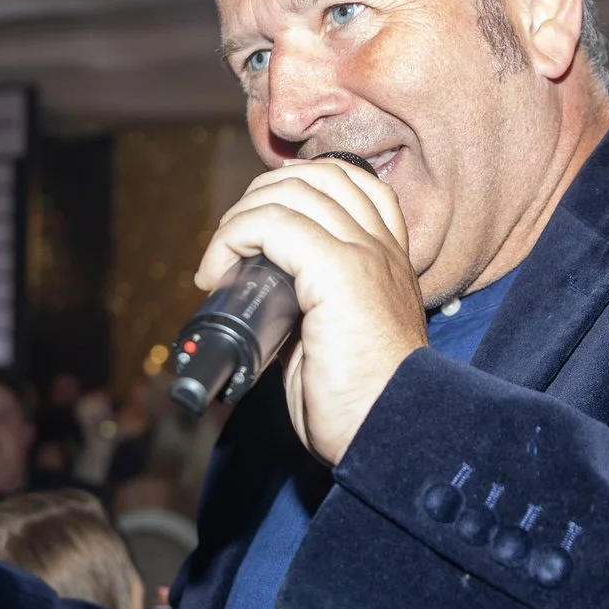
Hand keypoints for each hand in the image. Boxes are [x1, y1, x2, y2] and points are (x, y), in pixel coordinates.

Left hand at [193, 156, 426, 465]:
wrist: (389, 432)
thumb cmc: (363, 402)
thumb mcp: (340, 338)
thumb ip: (312, 307)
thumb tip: (265, 303)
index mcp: (390, 258)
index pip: (349, 182)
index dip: (295, 188)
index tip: (258, 231)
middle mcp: (382, 246)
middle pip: (315, 176)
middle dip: (260, 199)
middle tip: (230, 247)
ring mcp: (363, 254)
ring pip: (290, 192)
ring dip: (239, 219)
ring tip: (219, 261)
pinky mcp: (339, 270)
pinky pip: (274, 223)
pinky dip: (234, 237)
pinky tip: (218, 272)